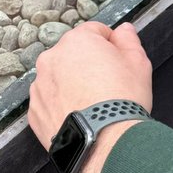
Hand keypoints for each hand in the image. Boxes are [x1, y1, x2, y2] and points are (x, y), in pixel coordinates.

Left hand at [29, 21, 152, 172]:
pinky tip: (78, 116)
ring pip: (58, 79)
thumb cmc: (122, 100)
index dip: (109, 45)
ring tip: (91, 104)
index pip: (94, 32)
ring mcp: (39, 86)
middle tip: (106, 85)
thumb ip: (128, 40)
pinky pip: (49, 103)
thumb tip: (123, 30)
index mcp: (76, 41)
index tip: (117, 61)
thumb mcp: (138, 63)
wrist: (103, 141)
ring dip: (71, 85)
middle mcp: (50, 59)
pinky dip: (61, 107)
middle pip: (73, 56)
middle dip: (87, 65)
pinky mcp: (34, 112)